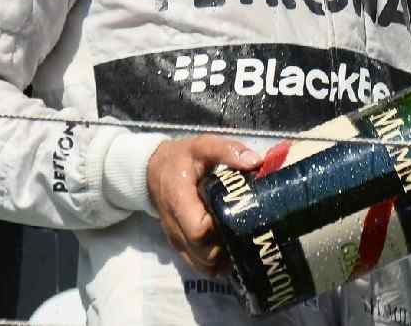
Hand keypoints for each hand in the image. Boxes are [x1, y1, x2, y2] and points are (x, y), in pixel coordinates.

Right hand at [147, 135, 260, 276]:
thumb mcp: (202, 146)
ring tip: (241, 241)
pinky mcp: (180, 245)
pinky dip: (215, 263)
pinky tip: (230, 250)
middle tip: (247, 230)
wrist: (153, 170)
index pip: (199, 231)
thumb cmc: (181, 159)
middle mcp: (175, 227)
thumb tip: (256, 161)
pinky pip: (197, 264)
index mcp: (179, 202)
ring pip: (201, 265)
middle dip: (227, 247)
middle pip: (203, 254)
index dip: (221, 229)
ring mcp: (176, 239)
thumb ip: (227, 151)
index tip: (238, 215)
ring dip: (223, 259)